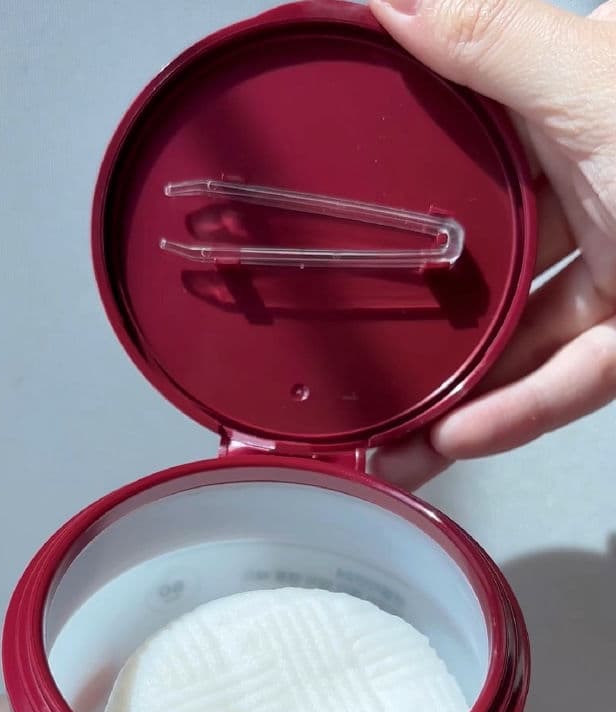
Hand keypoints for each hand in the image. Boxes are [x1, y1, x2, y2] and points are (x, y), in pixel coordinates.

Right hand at [369, 0, 615, 487]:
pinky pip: (567, 379)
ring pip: (522, 334)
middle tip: (364, 344)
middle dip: (422, 308)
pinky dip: (517, 410)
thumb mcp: (595, 85)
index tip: (353, 207)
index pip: (469, 139)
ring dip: (460, 386)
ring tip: (394, 428)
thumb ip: (492, 43)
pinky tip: (459, 435)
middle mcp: (593, 185)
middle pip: (486, 256)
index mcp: (577, 104)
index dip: (408, 175)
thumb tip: (396, 0)